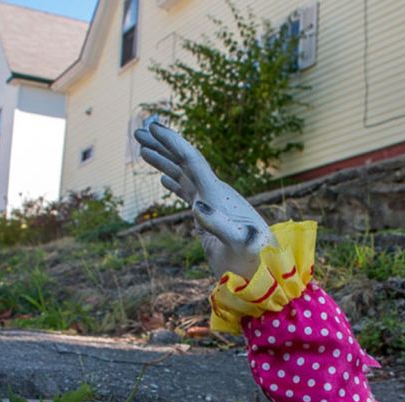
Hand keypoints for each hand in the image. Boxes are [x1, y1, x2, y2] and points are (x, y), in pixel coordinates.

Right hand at [134, 122, 274, 278]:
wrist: (265, 271)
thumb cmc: (255, 259)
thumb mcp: (240, 244)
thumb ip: (221, 226)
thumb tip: (197, 206)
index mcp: (219, 194)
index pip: (193, 161)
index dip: (173, 143)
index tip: (154, 128)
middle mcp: (215, 193)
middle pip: (185, 161)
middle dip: (163, 146)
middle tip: (139, 132)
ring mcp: (212, 204)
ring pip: (184, 175)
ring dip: (164, 161)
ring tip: (142, 149)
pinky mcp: (210, 217)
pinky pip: (188, 193)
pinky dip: (174, 183)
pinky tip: (163, 179)